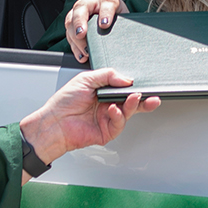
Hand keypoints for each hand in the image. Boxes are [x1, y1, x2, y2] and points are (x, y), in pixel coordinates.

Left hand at [20, 68, 159, 165]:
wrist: (54, 122)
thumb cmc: (64, 102)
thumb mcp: (86, 79)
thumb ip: (108, 75)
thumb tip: (126, 79)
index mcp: (103, 92)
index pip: (124, 89)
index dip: (134, 87)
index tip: (143, 84)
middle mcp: (107, 105)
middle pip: (131, 103)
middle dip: (144, 100)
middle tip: (152, 97)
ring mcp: (108, 119)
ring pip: (128, 112)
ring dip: (132, 105)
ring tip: (133, 98)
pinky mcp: (107, 132)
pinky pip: (119, 124)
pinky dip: (118, 116)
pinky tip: (113, 109)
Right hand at [63, 0, 128, 61]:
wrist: (110, 19)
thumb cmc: (118, 18)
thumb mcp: (123, 18)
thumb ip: (122, 24)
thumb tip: (125, 40)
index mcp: (106, 0)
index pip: (106, 4)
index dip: (105, 14)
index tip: (105, 24)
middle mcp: (89, 4)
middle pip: (80, 11)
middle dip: (79, 23)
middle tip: (82, 34)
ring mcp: (78, 14)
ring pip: (70, 23)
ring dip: (76, 38)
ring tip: (85, 50)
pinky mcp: (72, 26)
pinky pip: (69, 36)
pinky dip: (75, 47)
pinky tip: (81, 56)